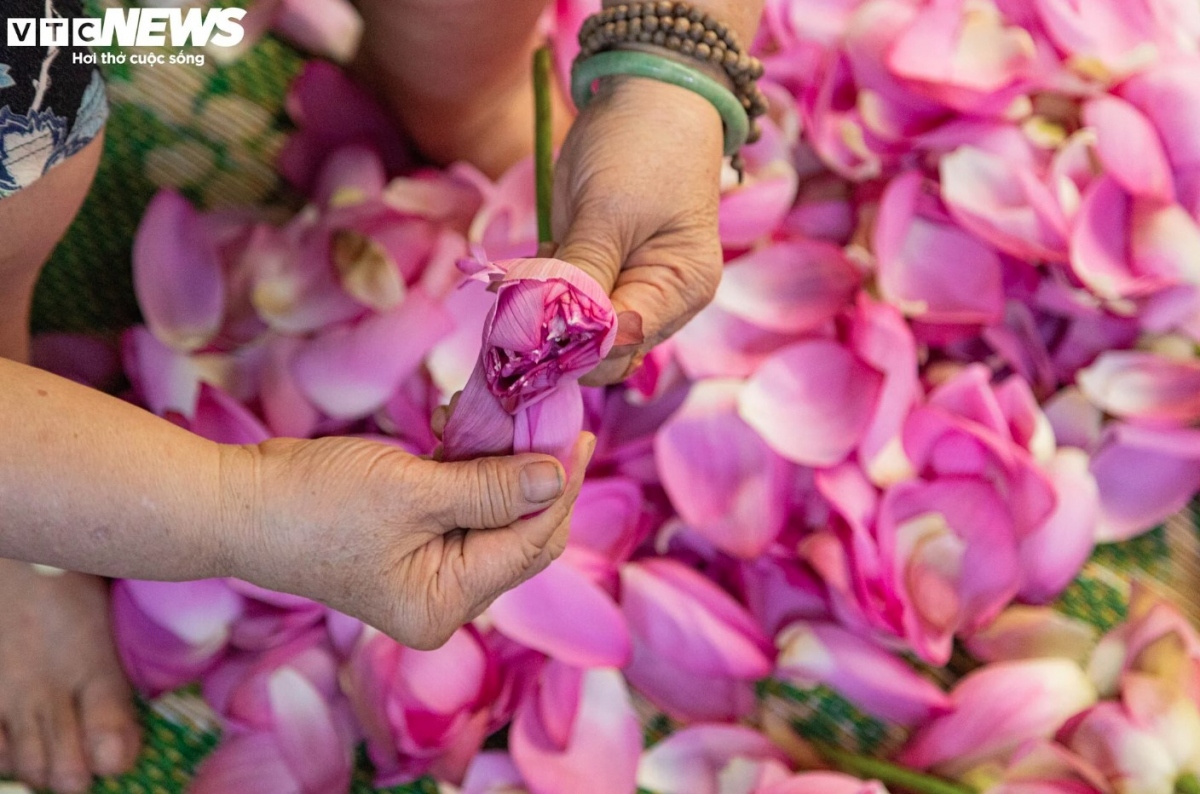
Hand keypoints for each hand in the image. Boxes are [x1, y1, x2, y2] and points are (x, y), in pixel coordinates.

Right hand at [218, 433, 593, 649]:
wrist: (237, 503)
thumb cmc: (315, 504)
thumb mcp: (412, 492)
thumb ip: (490, 488)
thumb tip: (556, 478)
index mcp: (445, 603)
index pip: (529, 544)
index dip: (559, 488)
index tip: (578, 433)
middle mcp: (441, 595)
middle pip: (517, 533)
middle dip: (537, 475)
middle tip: (554, 417)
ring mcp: (425, 567)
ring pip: (491, 512)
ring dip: (501, 461)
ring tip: (508, 410)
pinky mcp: (409, 536)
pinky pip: (459, 501)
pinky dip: (468, 464)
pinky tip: (465, 422)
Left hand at [553, 75, 725, 384]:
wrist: (650, 94)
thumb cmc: (642, 145)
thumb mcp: (609, 209)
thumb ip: (583, 275)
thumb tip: (554, 336)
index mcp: (680, 290)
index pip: (621, 346)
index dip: (573, 344)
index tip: (527, 319)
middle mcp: (660, 302)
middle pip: (600, 350)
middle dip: (555, 329)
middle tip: (519, 289)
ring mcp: (631, 289)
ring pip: (578, 331)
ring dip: (545, 308)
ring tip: (535, 263)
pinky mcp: (603, 273)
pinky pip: (568, 303)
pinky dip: (545, 289)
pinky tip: (542, 256)